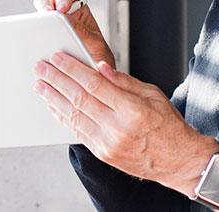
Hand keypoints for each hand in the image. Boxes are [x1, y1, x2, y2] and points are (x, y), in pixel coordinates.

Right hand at [31, 0, 115, 65]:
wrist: (92, 81)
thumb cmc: (97, 60)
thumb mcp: (95, 45)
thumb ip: (83, 32)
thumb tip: (66, 19)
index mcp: (76, 10)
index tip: (62, 9)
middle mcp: (60, 16)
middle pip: (46, 0)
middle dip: (44, 4)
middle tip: (46, 15)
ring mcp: (47, 30)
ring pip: (34, 19)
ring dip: (33, 24)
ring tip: (36, 36)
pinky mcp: (37, 44)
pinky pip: (29, 39)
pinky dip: (28, 43)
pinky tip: (33, 53)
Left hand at [33, 51, 216, 194]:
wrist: (178, 161)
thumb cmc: (168, 126)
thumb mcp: (153, 95)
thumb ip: (123, 81)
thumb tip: (99, 68)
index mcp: (132, 109)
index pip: (94, 84)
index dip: (73, 69)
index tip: (58, 57)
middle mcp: (118, 128)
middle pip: (79, 98)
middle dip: (56, 80)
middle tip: (41, 67)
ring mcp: (108, 143)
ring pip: (74, 116)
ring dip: (53, 98)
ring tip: (40, 85)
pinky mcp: (103, 153)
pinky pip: (78, 132)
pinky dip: (64, 117)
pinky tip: (54, 106)